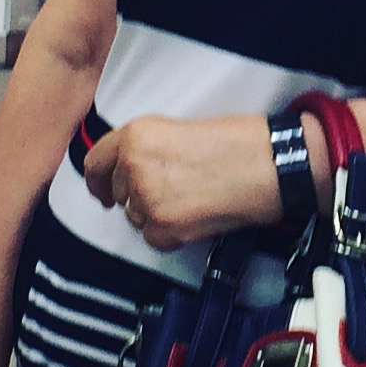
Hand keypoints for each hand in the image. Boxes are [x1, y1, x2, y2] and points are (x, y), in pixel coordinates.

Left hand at [82, 114, 279, 249]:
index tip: (100, 190)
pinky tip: (195, 213)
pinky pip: (152, 237)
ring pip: (135, 215)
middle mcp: (134, 166)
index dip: (96, 180)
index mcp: (136, 134)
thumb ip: (145, 147)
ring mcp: (147, 200)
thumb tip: (126, 170)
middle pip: (117, 192)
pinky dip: (170, 231)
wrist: (269, 165)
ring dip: (155, 212)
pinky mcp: (164, 229)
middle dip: (136, 194)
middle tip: (169, 190)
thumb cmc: (237, 143)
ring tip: (190, 198)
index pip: (96, 162)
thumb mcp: (178, 129)